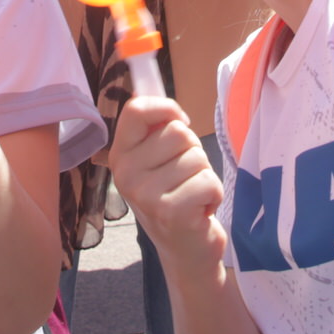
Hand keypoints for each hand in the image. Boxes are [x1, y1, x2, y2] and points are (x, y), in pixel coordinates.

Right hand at [110, 94, 226, 255]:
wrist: (186, 251)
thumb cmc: (176, 197)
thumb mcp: (156, 162)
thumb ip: (154, 128)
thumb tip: (148, 82)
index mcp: (120, 155)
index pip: (136, 109)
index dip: (166, 108)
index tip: (179, 122)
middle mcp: (126, 174)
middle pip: (177, 132)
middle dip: (193, 151)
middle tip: (185, 178)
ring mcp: (145, 195)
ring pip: (196, 156)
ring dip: (204, 175)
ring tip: (192, 195)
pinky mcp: (170, 212)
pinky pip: (208, 180)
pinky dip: (214, 194)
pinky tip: (201, 210)